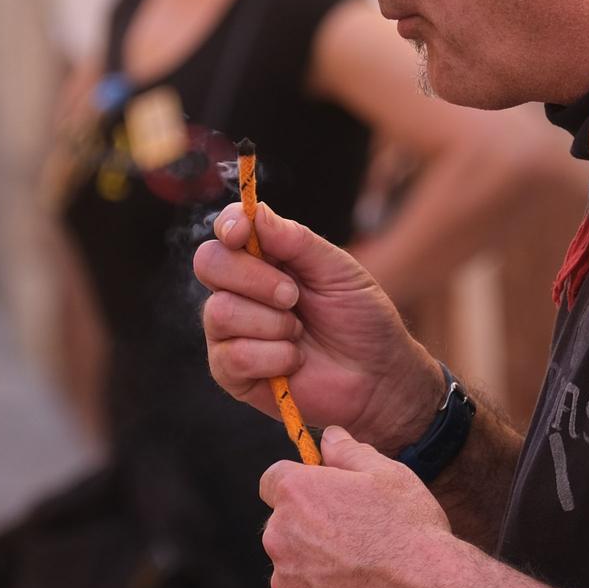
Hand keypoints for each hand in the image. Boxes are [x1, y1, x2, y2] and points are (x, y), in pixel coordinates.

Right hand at [195, 202, 437, 449]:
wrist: (378, 376)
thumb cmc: (360, 318)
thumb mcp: (337, 270)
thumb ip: (295, 240)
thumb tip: (254, 211)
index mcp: (264, 258)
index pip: (226, 230)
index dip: (228, 226)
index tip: (242, 234)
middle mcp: (238, 290)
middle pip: (209, 263)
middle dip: (254, 278)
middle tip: (293, 296)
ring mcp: (230, 332)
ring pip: (220, 312)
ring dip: (272, 323)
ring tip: (300, 333)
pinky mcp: (232, 373)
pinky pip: (232, 357)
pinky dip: (273, 357)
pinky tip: (294, 361)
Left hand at [259, 426, 460, 587]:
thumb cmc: (409, 530)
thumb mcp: (387, 474)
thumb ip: (348, 452)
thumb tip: (328, 438)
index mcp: (296, 494)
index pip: (273, 480)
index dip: (298, 486)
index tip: (322, 497)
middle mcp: (280, 537)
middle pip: (283, 527)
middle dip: (307, 530)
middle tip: (353, 540)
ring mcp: (285, 583)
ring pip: (292, 569)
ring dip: (314, 570)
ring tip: (360, 576)